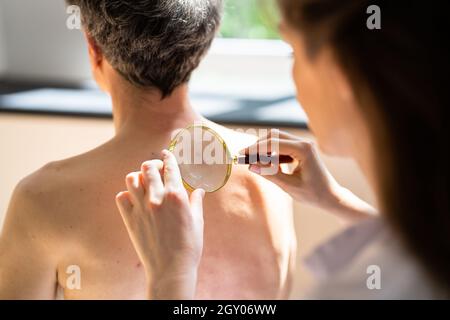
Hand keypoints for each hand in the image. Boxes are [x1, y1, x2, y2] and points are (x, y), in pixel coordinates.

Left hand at [115, 150, 204, 298]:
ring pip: (132, 178)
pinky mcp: (130, 219)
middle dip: (153, 164)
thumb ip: (196, 202)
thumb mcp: (198, 221)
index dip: (168, 157)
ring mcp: (141, 208)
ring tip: (144, 182)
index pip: (170, 167)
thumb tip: (199, 191)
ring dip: (139, 177)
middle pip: (148, 167)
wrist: (171, 269)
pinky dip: (127, 194)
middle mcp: (157, 198)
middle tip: (156, 168)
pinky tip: (134, 199)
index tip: (166, 154)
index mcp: (176, 196)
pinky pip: (121, 197)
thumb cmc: (189, 246)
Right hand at [241, 129, 376, 220]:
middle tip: (245, 158)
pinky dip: (272, 153)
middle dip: (258, 146)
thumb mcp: (290, 186)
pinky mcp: (301, 149)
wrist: (331, 197)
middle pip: (274, 136)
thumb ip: (270, 174)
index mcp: (303, 150)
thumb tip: (251, 166)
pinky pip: (282, 146)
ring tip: (254, 162)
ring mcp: (303, 145)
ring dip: (264, 149)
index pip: (274, 143)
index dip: (256, 148)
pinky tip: (266, 164)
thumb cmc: (314, 194)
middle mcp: (304, 143)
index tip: (242, 154)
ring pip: (277, 139)